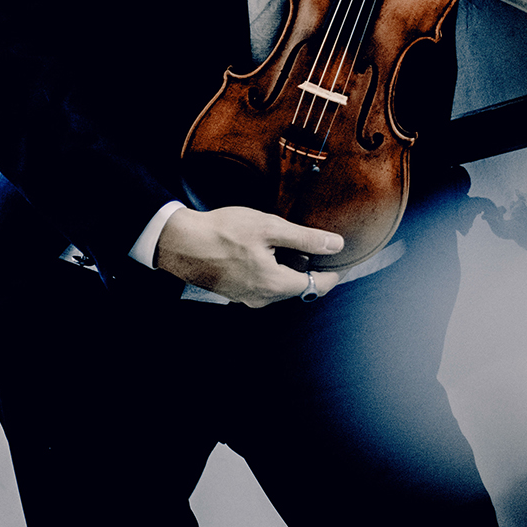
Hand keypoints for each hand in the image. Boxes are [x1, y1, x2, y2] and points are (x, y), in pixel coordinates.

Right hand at [153, 205, 343, 306]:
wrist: (181, 243)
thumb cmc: (223, 232)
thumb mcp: (269, 228)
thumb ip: (305, 238)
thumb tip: (335, 245)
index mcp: (275, 286)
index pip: (317, 285)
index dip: (333, 272)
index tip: (344, 260)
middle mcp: (262, 298)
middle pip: (299, 286)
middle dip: (311, 266)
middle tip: (316, 242)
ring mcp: (247, 297)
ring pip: (281, 285)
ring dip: (290, 266)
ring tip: (288, 240)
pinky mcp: (235, 291)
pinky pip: (264, 283)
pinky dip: (273, 268)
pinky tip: (266, 248)